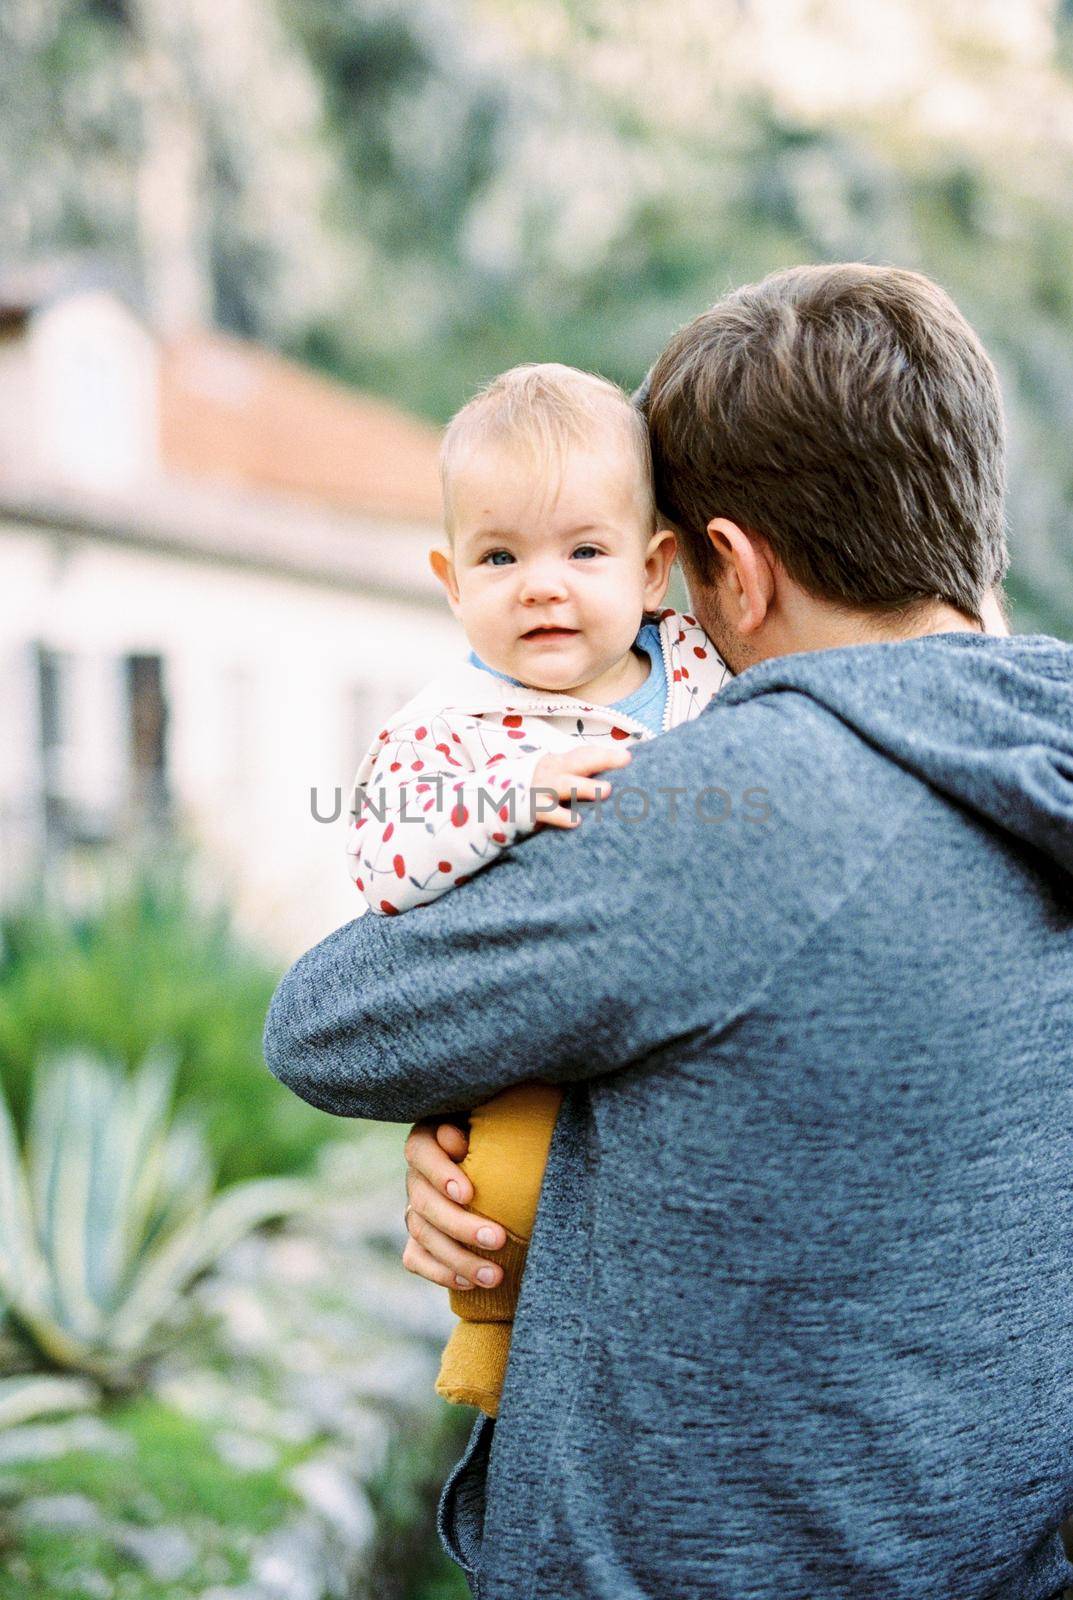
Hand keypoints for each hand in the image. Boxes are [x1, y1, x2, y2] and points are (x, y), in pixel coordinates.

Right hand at [403, 1121, 507, 1290]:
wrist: (501, 1167)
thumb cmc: (499, 1140)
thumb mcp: (490, 1127)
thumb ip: (475, 1130)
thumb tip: (454, 1140)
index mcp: (427, 1141)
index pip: (421, 1153)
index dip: (440, 1174)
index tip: (469, 1194)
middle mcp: (415, 1176)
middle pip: (424, 1203)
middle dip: (460, 1225)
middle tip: (498, 1239)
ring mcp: (414, 1210)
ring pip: (423, 1235)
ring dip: (458, 1258)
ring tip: (494, 1275)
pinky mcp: (418, 1239)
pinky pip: (417, 1259)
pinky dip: (441, 1273)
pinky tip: (470, 1283)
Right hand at [530, 744, 631, 828]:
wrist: (501, 802)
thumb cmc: (542, 791)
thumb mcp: (559, 777)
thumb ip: (582, 775)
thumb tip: (618, 774)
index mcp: (561, 762)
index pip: (585, 753)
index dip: (606, 753)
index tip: (628, 757)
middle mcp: (553, 772)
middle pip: (579, 761)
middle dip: (602, 759)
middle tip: (625, 759)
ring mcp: (542, 789)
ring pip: (566, 785)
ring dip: (586, 786)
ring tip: (607, 790)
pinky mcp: (533, 808)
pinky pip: (548, 812)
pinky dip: (560, 816)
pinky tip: (576, 822)